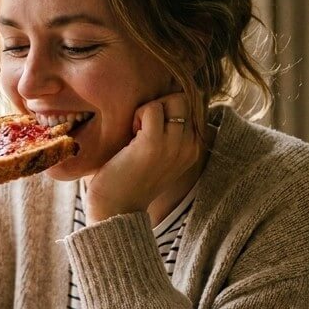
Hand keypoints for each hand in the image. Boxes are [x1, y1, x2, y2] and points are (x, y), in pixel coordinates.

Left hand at [84, 93, 201, 223]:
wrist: (115, 209)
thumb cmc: (128, 180)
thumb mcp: (157, 156)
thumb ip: (167, 134)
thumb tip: (161, 102)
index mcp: (192, 149)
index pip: (191, 107)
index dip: (167, 111)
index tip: (150, 131)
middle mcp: (189, 147)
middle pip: (184, 99)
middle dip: (161, 104)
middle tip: (143, 127)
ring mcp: (174, 145)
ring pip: (174, 99)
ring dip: (149, 109)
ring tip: (136, 131)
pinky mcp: (154, 144)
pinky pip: (152, 108)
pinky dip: (138, 114)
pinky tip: (130, 136)